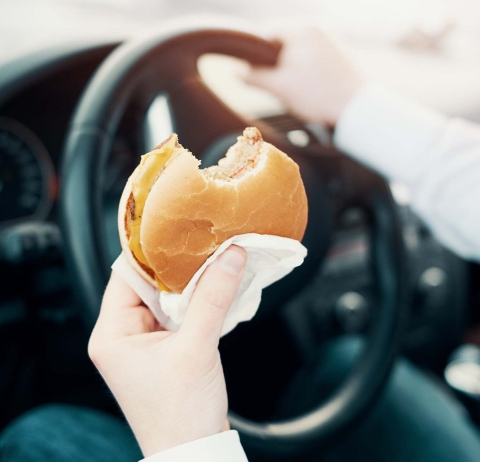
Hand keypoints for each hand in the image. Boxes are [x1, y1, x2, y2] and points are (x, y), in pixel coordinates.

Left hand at [88, 245, 246, 456]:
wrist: (194, 452)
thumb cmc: (180, 414)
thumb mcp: (196, 348)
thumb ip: (213, 298)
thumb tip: (230, 256)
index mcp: (112, 333)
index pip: (126, 275)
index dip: (150, 251)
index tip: (174, 228)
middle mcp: (123, 335)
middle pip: (148, 283)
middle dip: (176, 266)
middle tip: (202, 242)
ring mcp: (144, 342)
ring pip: (166, 297)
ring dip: (189, 283)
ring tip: (212, 260)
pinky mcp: (165, 348)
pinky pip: (178, 312)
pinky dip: (196, 299)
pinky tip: (214, 287)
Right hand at [245, 27, 364, 126]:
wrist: (357, 110)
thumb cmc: (319, 97)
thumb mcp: (280, 88)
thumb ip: (254, 77)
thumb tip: (235, 71)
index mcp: (302, 29)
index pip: (266, 34)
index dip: (256, 55)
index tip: (257, 75)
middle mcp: (318, 28)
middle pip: (282, 42)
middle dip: (275, 63)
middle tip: (279, 86)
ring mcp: (331, 39)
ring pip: (297, 51)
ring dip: (289, 68)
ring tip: (297, 90)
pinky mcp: (339, 53)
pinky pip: (312, 57)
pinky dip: (305, 71)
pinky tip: (310, 89)